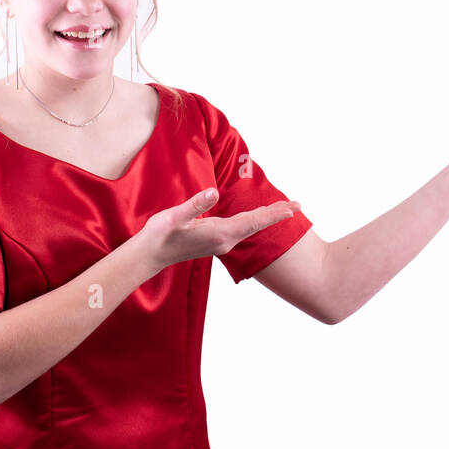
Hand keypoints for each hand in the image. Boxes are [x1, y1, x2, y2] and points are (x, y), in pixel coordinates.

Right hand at [138, 188, 301, 272]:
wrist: (149, 256)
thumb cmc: (159, 236)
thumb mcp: (174, 217)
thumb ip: (195, 205)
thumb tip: (214, 192)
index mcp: (220, 234)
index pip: (253, 222)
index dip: (273, 214)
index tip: (293, 209)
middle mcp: (225, 240)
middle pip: (257, 225)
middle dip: (277, 214)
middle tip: (298, 205)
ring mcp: (222, 242)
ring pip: (251, 227)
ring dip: (268, 217)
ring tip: (285, 208)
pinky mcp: (216, 240)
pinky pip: (243, 229)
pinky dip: (255, 221)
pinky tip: (259, 217)